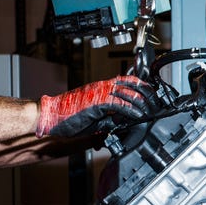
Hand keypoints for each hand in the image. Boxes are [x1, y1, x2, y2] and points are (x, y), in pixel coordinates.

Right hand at [36, 76, 158, 137]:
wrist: (50, 116)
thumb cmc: (67, 116)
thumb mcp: (95, 117)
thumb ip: (109, 118)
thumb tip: (123, 124)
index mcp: (102, 87)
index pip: (128, 80)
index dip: (144, 87)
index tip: (152, 97)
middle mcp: (102, 87)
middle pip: (133, 83)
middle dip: (148, 94)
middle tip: (155, 104)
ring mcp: (99, 93)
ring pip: (128, 92)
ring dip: (142, 103)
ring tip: (149, 111)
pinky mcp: (96, 102)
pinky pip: (119, 103)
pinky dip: (131, 109)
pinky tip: (137, 115)